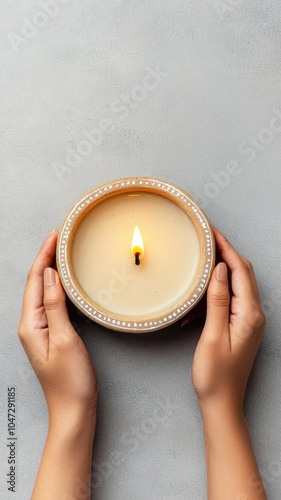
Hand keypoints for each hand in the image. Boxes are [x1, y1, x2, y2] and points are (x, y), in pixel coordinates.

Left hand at [18, 230, 97, 431]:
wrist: (74, 409)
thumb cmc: (70, 380)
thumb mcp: (64, 339)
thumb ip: (55, 306)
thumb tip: (49, 275)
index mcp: (30, 324)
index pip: (34, 281)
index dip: (43, 256)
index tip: (54, 236)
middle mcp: (31, 324)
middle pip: (35, 283)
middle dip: (45, 258)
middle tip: (60, 237)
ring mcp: (41, 329)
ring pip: (43, 292)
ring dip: (51, 270)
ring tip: (62, 252)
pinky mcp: (52, 334)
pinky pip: (52, 303)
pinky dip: (59, 287)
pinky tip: (67, 281)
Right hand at [192, 227, 265, 417]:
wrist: (222, 403)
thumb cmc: (216, 375)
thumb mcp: (213, 335)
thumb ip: (217, 300)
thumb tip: (219, 270)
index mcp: (249, 314)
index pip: (239, 270)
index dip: (226, 248)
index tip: (212, 231)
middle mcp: (253, 314)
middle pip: (241, 273)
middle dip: (224, 254)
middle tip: (205, 240)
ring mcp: (248, 320)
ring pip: (233, 286)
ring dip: (216, 276)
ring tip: (196, 270)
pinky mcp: (240, 326)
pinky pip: (228, 301)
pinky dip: (212, 296)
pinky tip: (195, 305)